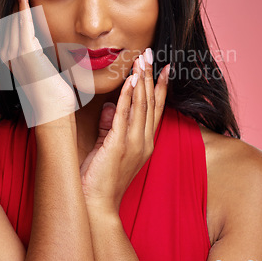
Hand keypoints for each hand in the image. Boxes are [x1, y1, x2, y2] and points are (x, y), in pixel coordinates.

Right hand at [0, 0, 77, 125]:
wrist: (56, 115)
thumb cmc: (61, 101)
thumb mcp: (56, 75)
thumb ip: (58, 62)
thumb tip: (74, 55)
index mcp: (21, 60)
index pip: (20, 30)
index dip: (22, 12)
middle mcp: (14, 56)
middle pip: (14, 22)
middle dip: (17, 2)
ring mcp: (17, 54)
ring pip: (17, 20)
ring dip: (18, 0)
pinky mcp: (25, 53)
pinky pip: (23, 23)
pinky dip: (22, 6)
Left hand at [80, 49, 170, 213]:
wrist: (98, 205)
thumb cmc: (102, 179)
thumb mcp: (108, 148)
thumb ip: (111, 126)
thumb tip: (110, 106)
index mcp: (144, 142)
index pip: (155, 109)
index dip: (159, 88)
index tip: (163, 69)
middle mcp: (144, 141)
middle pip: (151, 103)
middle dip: (152, 77)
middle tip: (152, 55)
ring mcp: (134, 143)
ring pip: (142, 105)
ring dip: (142, 80)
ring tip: (142, 60)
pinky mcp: (119, 144)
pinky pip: (125, 115)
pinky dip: (128, 96)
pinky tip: (130, 80)